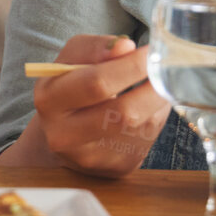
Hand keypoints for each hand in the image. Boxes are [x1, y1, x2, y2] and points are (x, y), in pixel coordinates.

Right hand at [30, 34, 168, 176]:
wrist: (64, 131)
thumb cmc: (71, 86)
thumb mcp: (72, 58)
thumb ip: (96, 47)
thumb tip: (125, 47)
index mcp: (50, 100)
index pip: (96, 83)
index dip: (130, 66)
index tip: (151, 52)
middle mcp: (65, 135)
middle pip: (123, 113)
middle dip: (153, 87)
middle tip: (166, 68)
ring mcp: (91, 158)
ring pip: (141, 125)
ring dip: (157, 100)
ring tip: (155, 83)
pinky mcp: (115, 168)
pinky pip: (147, 139)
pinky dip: (155, 116)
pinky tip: (147, 106)